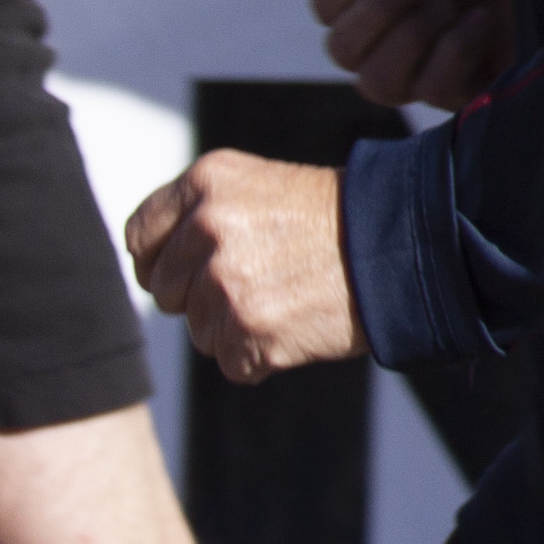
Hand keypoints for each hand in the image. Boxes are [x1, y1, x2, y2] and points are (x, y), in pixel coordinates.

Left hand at [124, 151, 359, 382]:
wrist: (404, 242)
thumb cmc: (337, 216)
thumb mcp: (258, 186)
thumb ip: (199, 215)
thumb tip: (153, 267)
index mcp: (205, 182)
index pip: (140, 236)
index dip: (161, 259)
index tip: (189, 267)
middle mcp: (206, 228)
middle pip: (165, 290)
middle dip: (202, 295)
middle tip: (261, 278)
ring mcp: (225, 283)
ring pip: (199, 330)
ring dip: (237, 325)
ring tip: (289, 295)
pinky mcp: (248, 332)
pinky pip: (232, 361)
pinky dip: (263, 353)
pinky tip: (299, 321)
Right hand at [297, 0, 516, 108]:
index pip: (326, 6)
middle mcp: (394, 38)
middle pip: (341, 50)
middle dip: (378, 9)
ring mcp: (429, 70)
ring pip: (377, 83)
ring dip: (411, 36)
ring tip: (448, 3)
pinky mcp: (467, 92)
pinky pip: (432, 92)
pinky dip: (451, 53)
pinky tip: (479, 22)